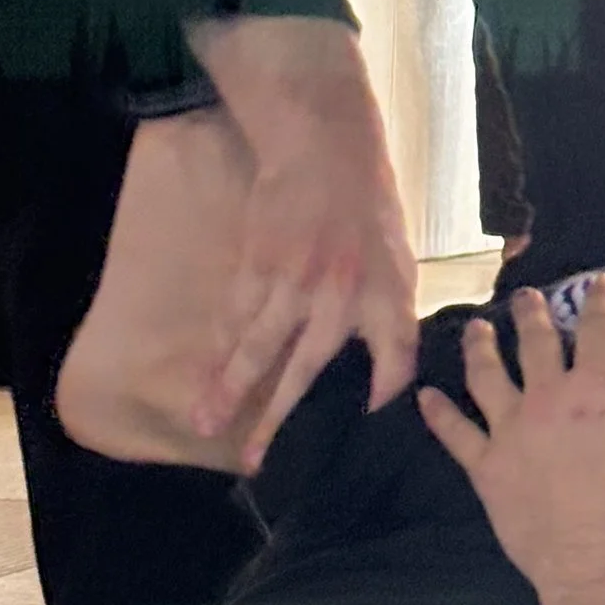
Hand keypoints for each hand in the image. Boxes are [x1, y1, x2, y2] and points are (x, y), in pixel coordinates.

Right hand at [184, 17, 417, 442]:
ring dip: (227, 387)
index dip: (388, 388)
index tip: (368, 423)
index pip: (395, 354)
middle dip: (276, 417)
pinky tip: (210, 371)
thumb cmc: (367, 209)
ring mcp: (292, 280)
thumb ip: (391, 317)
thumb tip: (385, 376)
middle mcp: (339, 294)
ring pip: (254, 346)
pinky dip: (222, 344)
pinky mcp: (257, 263)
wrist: (324, 147)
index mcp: (385, 292)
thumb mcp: (400, 260)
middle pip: (303, 369)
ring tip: (204, 423)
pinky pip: (236, 314)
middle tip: (255, 458)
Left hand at [419, 276, 604, 604]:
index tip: (599, 282)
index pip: (599, 331)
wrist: (597, 567)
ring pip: (488, 378)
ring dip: (481, 348)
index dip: (600, 302)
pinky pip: (456, 435)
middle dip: (532, 315)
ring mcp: (511, 433)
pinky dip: (440, 415)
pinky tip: (425, 396)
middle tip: (525, 295)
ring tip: (476, 327)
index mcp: (596, 389)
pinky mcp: (487, 470)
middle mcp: (546, 399)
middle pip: (537, 344)